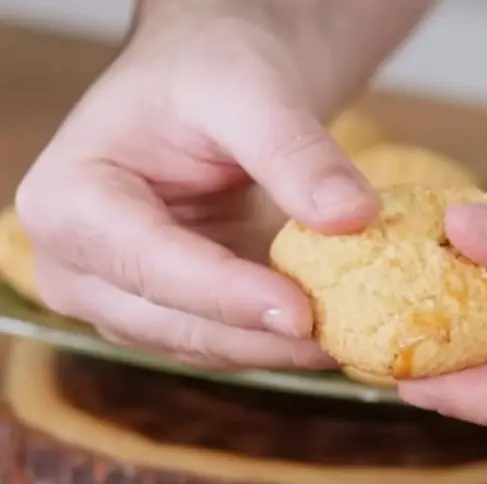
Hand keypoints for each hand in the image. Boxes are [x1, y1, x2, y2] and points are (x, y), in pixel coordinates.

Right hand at [14, 2, 387, 367]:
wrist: (209, 78)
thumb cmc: (209, 69)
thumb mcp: (251, 91)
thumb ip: (296, 153)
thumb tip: (354, 217)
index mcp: (68, 202)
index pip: (150, 265)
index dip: (229, 296)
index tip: (302, 315)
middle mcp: (78, 266)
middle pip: (174, 322)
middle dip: (262, 335)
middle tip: (347, 338)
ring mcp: (121, 298)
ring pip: (204, 344)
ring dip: (277, 346)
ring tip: (354, 335)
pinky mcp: (170, 311)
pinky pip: (227, 340)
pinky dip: (278, 338)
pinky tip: (334, 329)